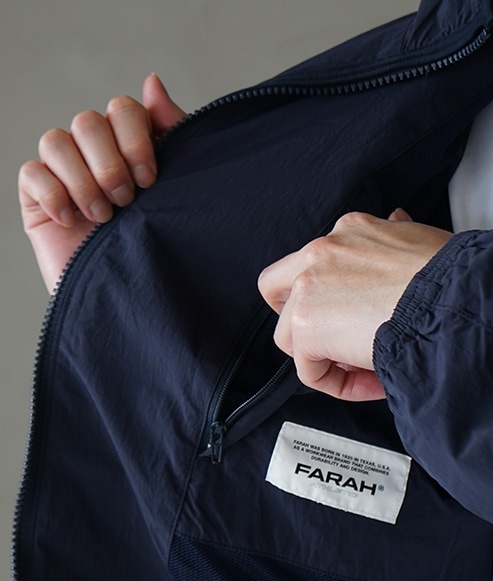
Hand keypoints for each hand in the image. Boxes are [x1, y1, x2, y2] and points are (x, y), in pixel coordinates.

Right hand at [18, 74, 186, 291]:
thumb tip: (152, 82)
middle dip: (110, 162)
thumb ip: (172, 136)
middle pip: (89, 121)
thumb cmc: (163, 250)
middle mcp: (99, 158)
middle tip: (127, 200)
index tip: (151, 178)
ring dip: (83, 179)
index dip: (135, 135)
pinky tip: (72, 220)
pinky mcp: (40, 200)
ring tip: (104, 217)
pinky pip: (31, 172)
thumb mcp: (180, 192)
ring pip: (56, 140)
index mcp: (134, 150)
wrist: (136, 304)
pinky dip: (54, 193)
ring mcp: (66, 178)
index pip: (124, 109)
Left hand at [258, 209, 450, 400]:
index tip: (363, 320)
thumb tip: (396, 219)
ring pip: (290, 336)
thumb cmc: (452, 277)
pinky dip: (337, 383)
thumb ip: (396, 233)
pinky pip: (308, 369)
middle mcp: (321, 251)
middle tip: (331, 342)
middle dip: (299, 319)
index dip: (333, 298)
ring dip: (324, 357)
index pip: (318, 264)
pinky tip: (371, 381)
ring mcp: (308, 286)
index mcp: (349, 230)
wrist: (454, 300)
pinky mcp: (307, 325)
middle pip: (278, 289)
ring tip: (368, 368)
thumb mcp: (421, 239)